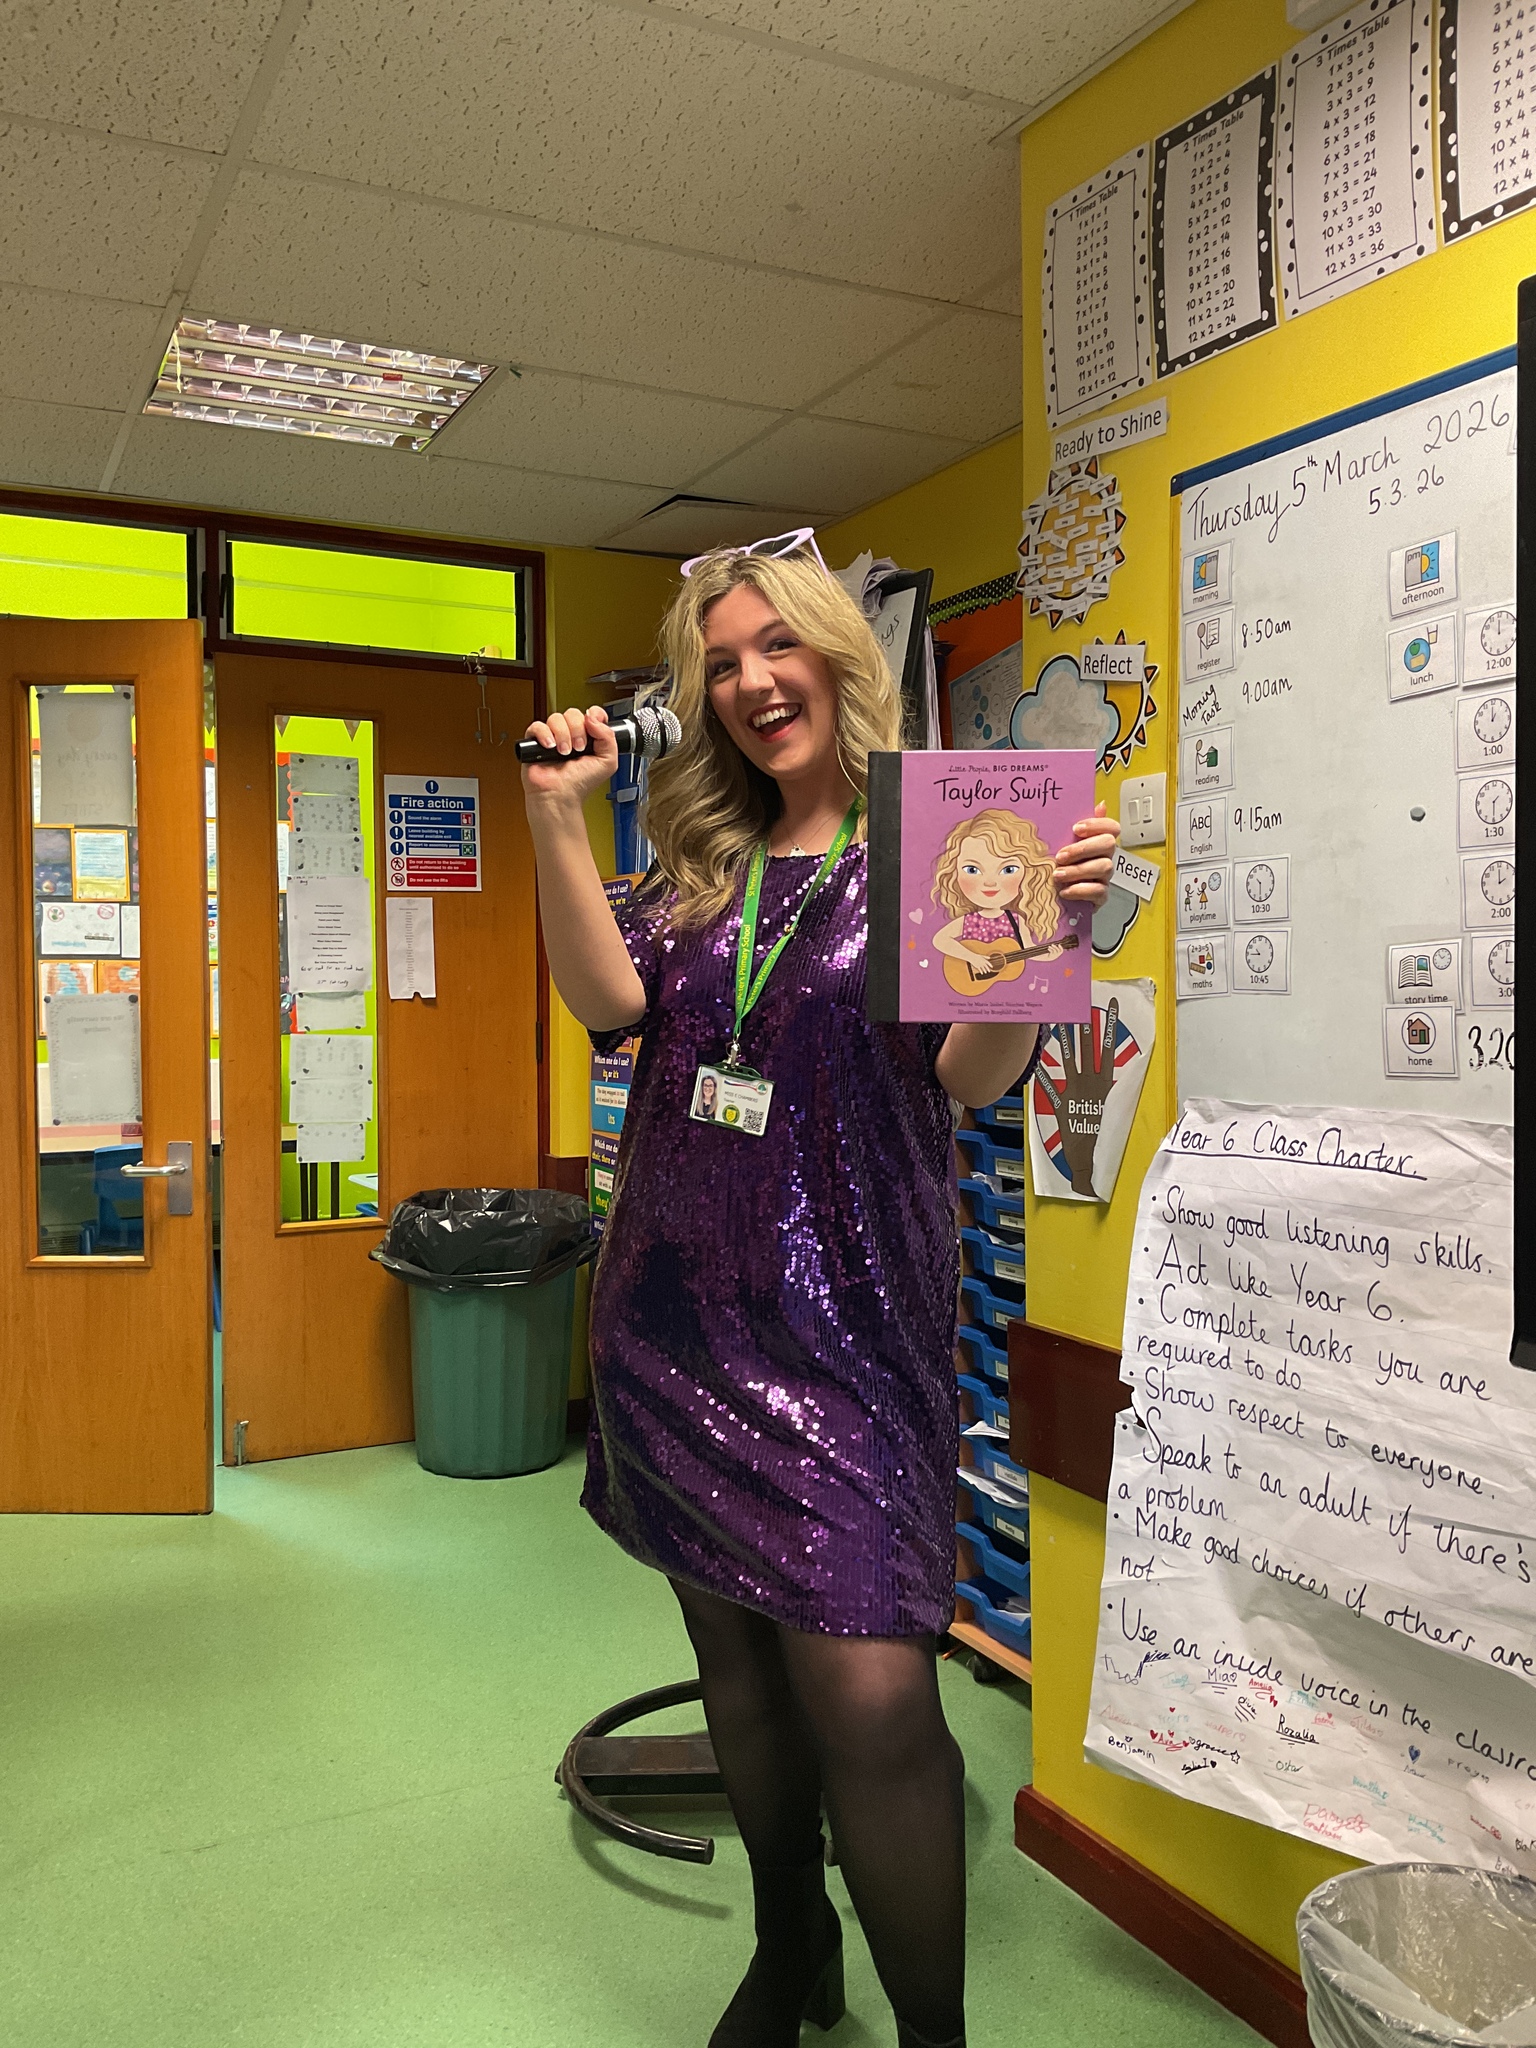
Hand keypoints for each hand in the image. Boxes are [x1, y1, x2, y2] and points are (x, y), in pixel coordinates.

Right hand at [519, 703, 619, 809]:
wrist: (560, 797)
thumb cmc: (580, 784)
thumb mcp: (608, 762)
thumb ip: (609, 737)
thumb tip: (593, 718)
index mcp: (589, 737)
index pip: (592, 713)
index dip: (594, 714)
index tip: (593, 724)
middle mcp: (571, 735)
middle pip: (573, 713)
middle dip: (578, 730)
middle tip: (578, 748)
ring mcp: (553, 738)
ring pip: (556, 718)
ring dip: (562, 735)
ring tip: (564, 753)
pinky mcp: (535, 742)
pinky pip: (537, 726)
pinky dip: (544, 734)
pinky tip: (550, 747)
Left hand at [1036, 998, 1119, 1196]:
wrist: (1088, 1156)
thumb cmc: (1096, 1131)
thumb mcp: (1105, 1103)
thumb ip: (1101, 1083)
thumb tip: (1106, 1064)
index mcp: (1104, 1082)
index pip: (1108, 1047)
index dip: (1108, 1026)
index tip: (1108, 1007)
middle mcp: (1091, 1083)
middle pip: (1087, 1048)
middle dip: (1084, 1025)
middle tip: (1081, 1002)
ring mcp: (1076, 1091)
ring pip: (1070, 1060)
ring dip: (1065, 1040)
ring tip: (1062, 1019)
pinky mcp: (1061, 1104)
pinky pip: (1050, 1086)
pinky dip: (1042, 1075)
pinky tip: (1035, 1062)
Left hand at [1053, 800, 1119, 907]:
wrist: (1053, 896)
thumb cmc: (1061, 865)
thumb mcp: (1062, 843)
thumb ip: (1077, 826)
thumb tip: (1101, 804)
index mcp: (1098, 842)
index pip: (1112, 827)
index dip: (1097, 825)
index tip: (1076, 828)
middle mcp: (1105, 857)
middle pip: (1108, 844)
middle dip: (1083, 849)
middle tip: (1061, 856)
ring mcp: (1104, 877)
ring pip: (1103, 867)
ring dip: (1078, 871)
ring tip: (1058, 875)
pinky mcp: (1100, 896)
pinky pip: (1099, 891)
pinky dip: (1081, 890)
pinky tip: (1065, 891)